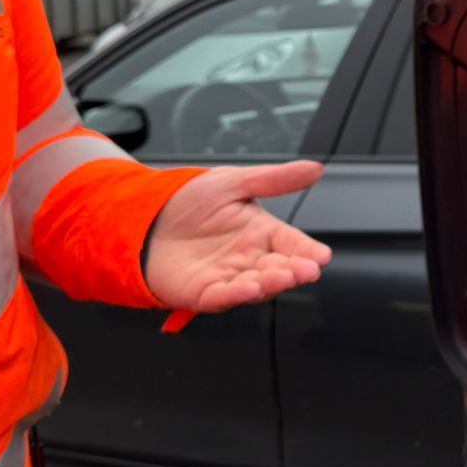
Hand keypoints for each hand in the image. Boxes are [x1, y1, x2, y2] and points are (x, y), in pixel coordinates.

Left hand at [144, 161, 331, 313]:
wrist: (145, 215)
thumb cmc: (190, 200)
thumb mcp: (235, 181)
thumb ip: (275, 179)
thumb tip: (316, 169)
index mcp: (262, 233)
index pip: (293, 244)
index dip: (308, 252)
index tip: (321, 256)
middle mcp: (249, 258)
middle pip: (279, 268)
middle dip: (295, 271)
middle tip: (306, 270)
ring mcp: (228, 277)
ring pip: (257, 286)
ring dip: (271, 284)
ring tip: (282, 277)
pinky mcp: (203, 293)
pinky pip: (223, 297)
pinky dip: (238, 295)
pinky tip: (251, 288)